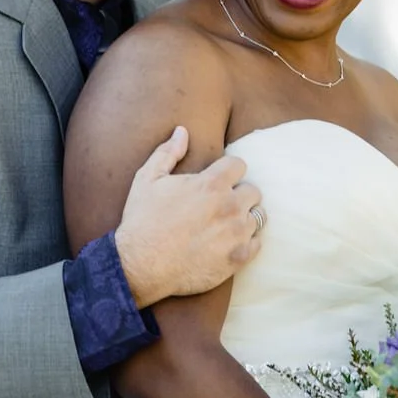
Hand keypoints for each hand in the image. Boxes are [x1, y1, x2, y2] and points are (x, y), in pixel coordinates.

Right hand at [114, 126, 261, 307]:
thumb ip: (168, 153)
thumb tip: (182, 131)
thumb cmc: (142, 220)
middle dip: (238, 195)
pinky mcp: (238, 257)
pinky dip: (245, 242)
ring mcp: (236, 233)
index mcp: (211, 184)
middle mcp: (230, 206)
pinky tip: (226, 243)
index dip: (226, 171)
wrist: (140, 265)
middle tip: (219, 205)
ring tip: (223, 225)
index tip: (216, 181)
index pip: (239, 165)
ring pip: (257, 217)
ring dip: (243, 218)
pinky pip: (257, 243)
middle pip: (253, 191)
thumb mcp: (147, 180)